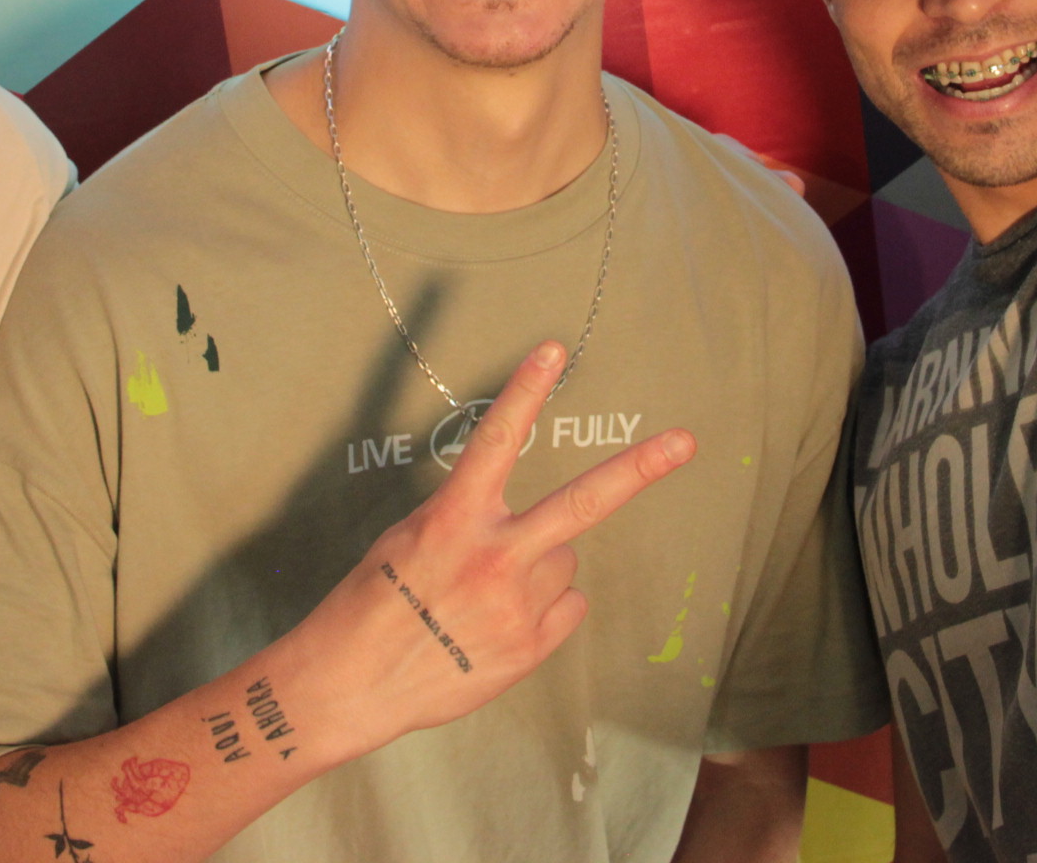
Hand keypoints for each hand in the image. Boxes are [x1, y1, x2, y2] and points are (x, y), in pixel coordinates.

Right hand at [271, 342, 693, 762]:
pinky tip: (503, 623)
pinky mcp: (530, 648)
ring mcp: (518, 606)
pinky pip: (567, 607)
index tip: (554, 349)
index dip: (526, 390)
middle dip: (639, 468)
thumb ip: (463, 520)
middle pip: (583, 502)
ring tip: (488, 594)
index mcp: (453, 520)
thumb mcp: (404, 541)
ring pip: (565, 561)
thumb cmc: (370, 605)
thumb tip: (513, 522)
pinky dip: (546, 609)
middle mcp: (494, 557)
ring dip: (540, 567)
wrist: (350, 687)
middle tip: (686, 442)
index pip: (497, 440)